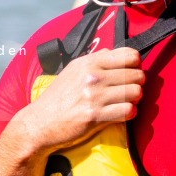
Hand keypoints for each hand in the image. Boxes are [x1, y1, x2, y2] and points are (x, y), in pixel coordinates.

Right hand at [13, 47, 144, 154]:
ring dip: (134, 99)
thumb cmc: (57, 98)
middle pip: (136, 74)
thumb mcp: (71, 71)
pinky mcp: (96, 116)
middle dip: (136, 83)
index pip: (129, 55)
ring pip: (135, 92)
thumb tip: (112, 52)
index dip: (135, 64)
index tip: (130, 71)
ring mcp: (95, 96)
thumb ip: (94, 60)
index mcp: (88, 63)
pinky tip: (121, 113)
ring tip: (125, 101)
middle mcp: (92, 76)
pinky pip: (128, 111)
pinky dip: (129, 113)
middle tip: (128, 90)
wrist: (39, 123)